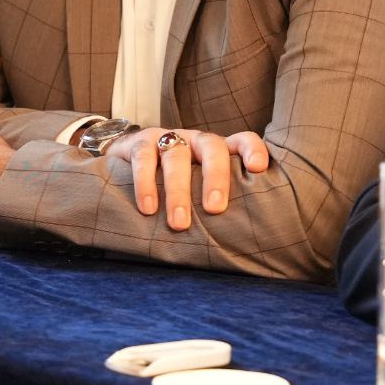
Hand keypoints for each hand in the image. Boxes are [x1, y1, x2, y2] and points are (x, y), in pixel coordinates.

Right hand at [105, 127, 269, 231]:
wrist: (126, 159)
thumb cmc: (178, 183)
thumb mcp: (202, 188)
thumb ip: (220, 203)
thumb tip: (244, 246)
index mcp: (219, 150)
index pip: (242, 140)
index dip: (252, 149)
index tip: (257, 167)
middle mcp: (196, 140)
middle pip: (212, 148)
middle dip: (215, 177)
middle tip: (215, 209)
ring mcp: (168, 138)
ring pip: (176, 156)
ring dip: (178, 191)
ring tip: (179, 223)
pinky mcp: (139, 142)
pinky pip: (144, 158)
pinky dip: (145, 183)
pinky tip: (148, 208)